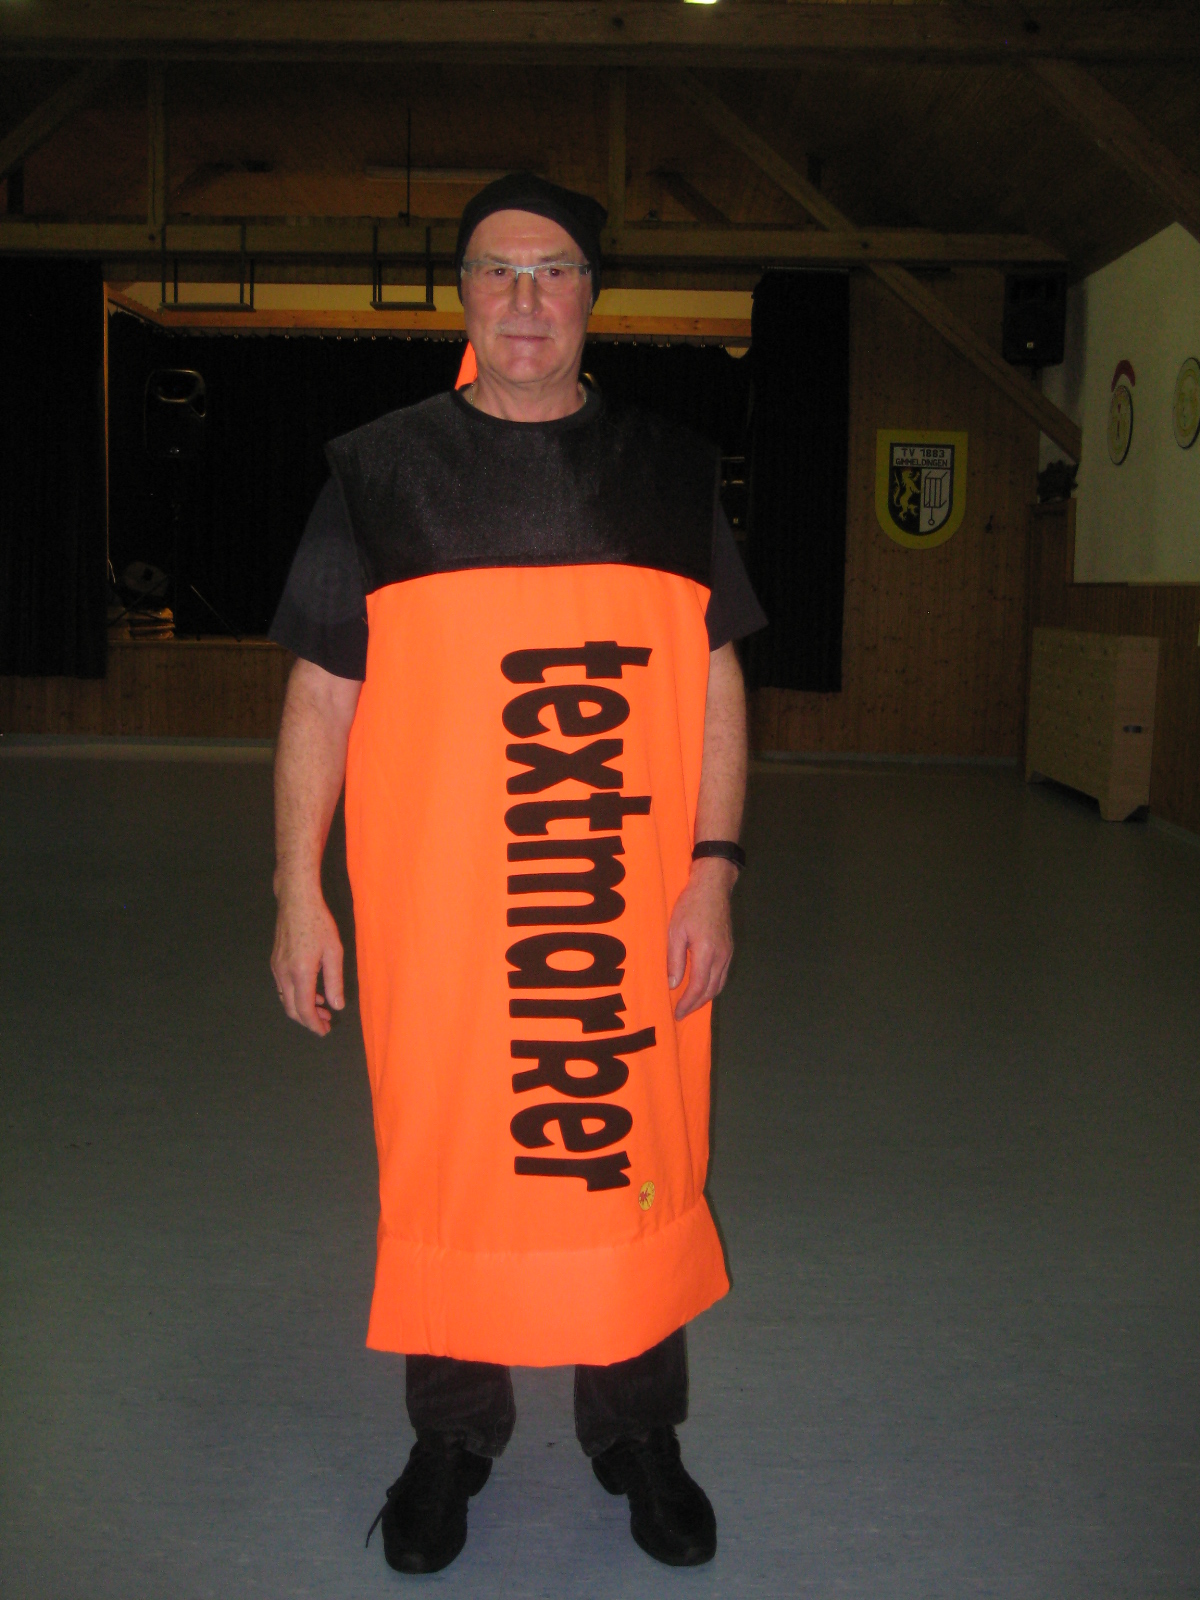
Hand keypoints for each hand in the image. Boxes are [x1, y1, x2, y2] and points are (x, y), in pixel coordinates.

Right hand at [271, 882, 344, 1036]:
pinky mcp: (275, 961)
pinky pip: (283, 987)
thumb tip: (337, 1005)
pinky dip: (296, 995)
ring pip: (286, 999)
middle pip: (291, 1008)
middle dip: (308, 1020)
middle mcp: (283, 973)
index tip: (324, 1031)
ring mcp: (276, 967)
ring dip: (302, 1008)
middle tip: (325, 1023)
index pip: (303, 1009)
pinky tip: (311, 991)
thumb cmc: (318, 923)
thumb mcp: (334, 952)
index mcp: (300, 973)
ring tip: (322, 1008)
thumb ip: (334, 981)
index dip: (314, 1024)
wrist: (296, 901)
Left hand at [666, 857, 736, 1020]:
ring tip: (691, 1005)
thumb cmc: (691, 906)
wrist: (713, 888)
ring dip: (705, 998)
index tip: (677, 1013)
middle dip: (696, 1005)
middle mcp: (721, 957)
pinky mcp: (729, 949)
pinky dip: (712, 986)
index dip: (688, 1003)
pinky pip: (723, 975)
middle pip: (711, 990)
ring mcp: (728, 953)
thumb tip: (674, 984)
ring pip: (719, 984)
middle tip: (682, 1013)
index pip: (698, 987)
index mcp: (706, 953)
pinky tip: (703, 988)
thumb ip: (675, 960)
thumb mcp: (675, 932)